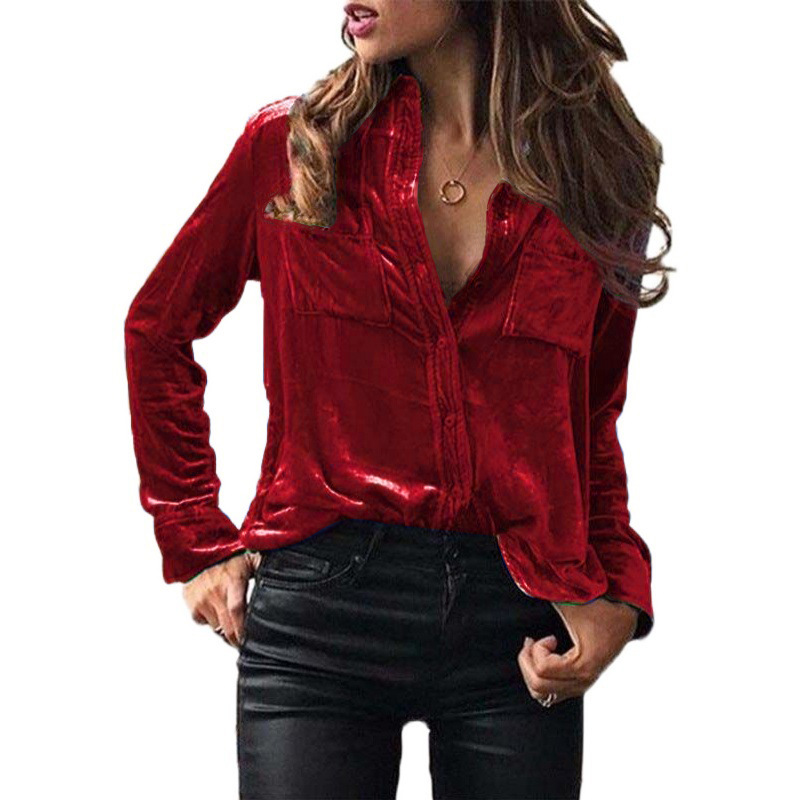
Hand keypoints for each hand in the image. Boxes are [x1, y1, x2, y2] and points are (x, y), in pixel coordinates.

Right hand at [182, 551, 262, 647]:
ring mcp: (202, 599)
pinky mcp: (191, 605)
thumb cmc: (228, 555)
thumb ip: (265, 567)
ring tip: (232, 620)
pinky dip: (210, 621)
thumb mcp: (250, 558)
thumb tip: (288, 572)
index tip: (251, 642)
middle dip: (237, 640)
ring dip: (225, 629)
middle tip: (246, 644)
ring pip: (216, 627)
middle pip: (227, 627)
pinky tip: (216, 608)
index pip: (237, 609)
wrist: (199, 551)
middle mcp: (216, 591)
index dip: (244, 629)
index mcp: (233, 580)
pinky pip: (203, 622)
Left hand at [517, 597, 637, 705]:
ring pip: (541, 694)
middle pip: (538, 686)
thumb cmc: (600, 611)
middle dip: (527, 661)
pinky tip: (544, 658)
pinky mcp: (578, 684)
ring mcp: (580, 686)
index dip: (538, 650)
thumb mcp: (573, 605)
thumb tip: (527, 588)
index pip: (542, 670)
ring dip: (531, 671)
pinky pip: (550, 692)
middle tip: (532, 642)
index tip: (550, 636)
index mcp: (583, 666)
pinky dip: (539, 677)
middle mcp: (582, 682)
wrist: (623, 620)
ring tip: (536, 650)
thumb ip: (549, 599)